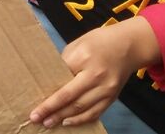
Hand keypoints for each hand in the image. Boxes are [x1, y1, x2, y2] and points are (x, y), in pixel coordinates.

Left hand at [31, 17, 159, 127]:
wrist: (129, 45)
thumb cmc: (100, 41)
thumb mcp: (79, 43)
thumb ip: (66, 61)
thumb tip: (52, 79)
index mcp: (84, 57)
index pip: (61, 78)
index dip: (48, 92)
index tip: (35, 102)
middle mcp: (96, 75)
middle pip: (70, 97)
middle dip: (52, 109)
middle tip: (36, 118)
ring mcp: (106, 88)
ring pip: (82, 107)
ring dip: (63, 117)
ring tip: (49, 123)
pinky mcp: (112, 96)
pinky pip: (95, 112)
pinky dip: (81, 119)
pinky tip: (68, 122)